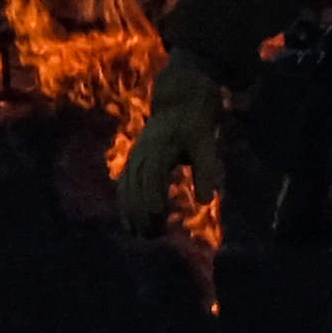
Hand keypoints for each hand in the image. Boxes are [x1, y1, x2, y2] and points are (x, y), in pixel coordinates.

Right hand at [110, 56, 232, 235]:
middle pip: (134, 185)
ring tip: (140, 235)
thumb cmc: (195, 119)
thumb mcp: (206, 140)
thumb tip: (206, 200)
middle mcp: (142, 151)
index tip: (159, 218)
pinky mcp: (135, 159)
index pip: (151, 175)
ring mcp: (136, 155)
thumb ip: (207, 169)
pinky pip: (124, 183)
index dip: (152, 197)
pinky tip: (130, 223)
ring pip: (126, 186)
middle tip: (152, 236)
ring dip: (130, 211)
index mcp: (159, 146)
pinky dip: (125, 203)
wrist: (179, 96)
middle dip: (140, 211)